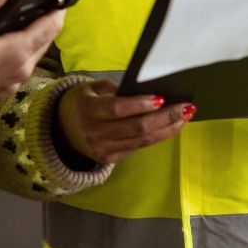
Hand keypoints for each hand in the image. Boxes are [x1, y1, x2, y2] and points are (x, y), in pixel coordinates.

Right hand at [0, 0, 63, 130]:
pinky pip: (18, 66)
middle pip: (45, 39)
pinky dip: (18, 51)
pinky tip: (2, 42)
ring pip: (33, 54)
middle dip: (44, 19)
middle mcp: (20, 71)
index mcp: (16, 53)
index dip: (57, 7)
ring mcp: (10, 83)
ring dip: (31, 36)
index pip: (52, 25)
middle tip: (37, 0)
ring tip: (20, 17)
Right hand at [56, 80, 192, 164]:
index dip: (140, 104)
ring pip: (141, 140)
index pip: (117, 109)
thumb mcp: (93, 88)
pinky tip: (172, 126)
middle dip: (164, 117)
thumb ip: (117, 90)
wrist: (61, 129)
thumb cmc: (83, 101)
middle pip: (136, 127)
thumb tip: (149, 91)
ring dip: (167, 128)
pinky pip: (138, 147)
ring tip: (185, 115)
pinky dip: (158, 137)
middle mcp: (95, 133)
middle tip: (186, 107)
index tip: (162, 98)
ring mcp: (103, 150)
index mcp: (88, 110)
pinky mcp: (111, 159)